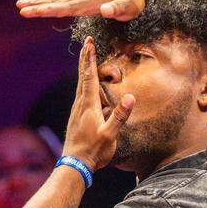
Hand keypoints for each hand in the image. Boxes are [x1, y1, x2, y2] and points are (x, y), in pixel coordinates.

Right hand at [16, 0, 202, 20]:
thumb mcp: (134, 4)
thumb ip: (120, 9)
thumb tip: (104, 11)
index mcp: (92, 1)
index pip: (66, 7)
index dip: (48, 10)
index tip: (32, 11)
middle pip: (58, 2)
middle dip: (38, 6)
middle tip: (19, 8)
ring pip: (60, 0)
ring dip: (41, 3)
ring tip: (22, 6)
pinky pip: (68, 1)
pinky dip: (54, 3)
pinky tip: (47, 6)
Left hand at [60, 38, 133, 170]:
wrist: (75, 165)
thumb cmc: (93, 151)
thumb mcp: (110, 134)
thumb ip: (119, 115)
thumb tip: (131, 97)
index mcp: (89, 105)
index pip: (89, 76)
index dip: (90, 58)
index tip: (90, 43)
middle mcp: (80, 104)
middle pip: (82, 76)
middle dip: (86, 58)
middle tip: (87, 43)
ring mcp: (77, 111)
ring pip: (80, 85)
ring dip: (84, 70)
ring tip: (86, 58)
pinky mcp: (77, 117)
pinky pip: (81, 95)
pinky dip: (84, 84)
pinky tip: (87, 87)